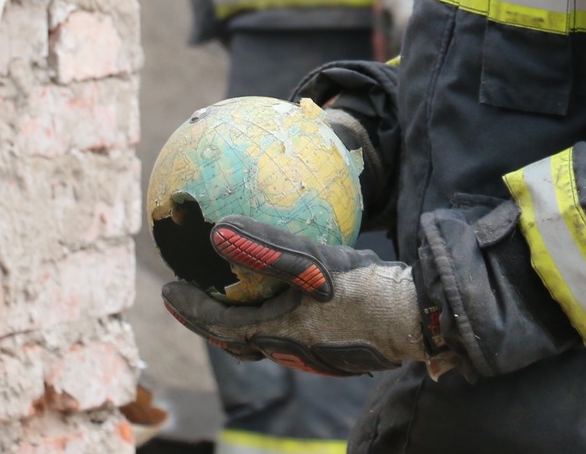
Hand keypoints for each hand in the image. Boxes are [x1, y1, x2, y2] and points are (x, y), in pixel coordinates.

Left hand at [162, 217, 429, 377]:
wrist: (418, 316)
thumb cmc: (365, 288)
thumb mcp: (313, 263)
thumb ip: (266, 248)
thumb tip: (216, 232)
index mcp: (280, 335)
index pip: (221, 328)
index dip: (191, 311)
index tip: (167, 292)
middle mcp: (294, 351)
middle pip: (240, 338)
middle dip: (211, 319)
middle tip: (189, 296)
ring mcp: (319, 352)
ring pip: (269, 337)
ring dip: (244, 319)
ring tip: (234, 293)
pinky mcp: (340, 344)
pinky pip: (297, 329)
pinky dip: (278, 313)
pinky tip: (292, 291)